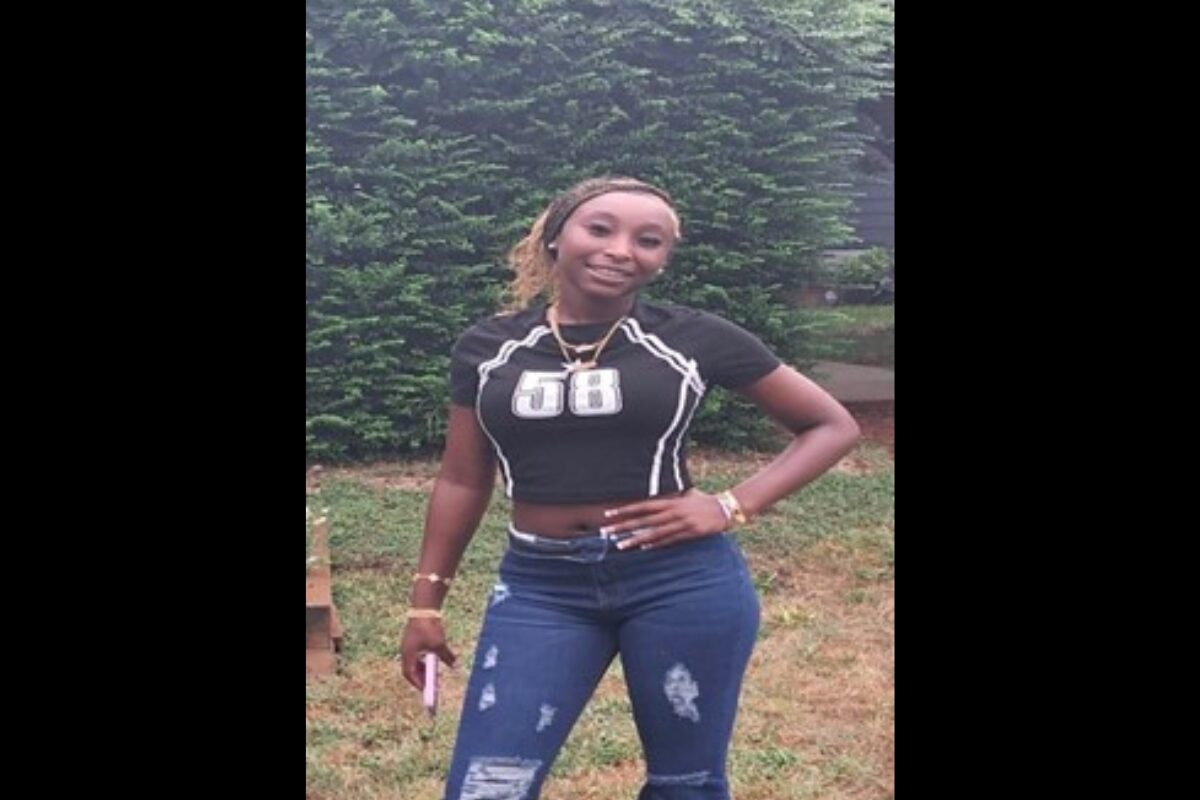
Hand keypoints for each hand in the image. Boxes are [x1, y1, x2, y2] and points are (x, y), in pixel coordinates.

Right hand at [399, 619, 456, 690]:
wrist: (424, 607)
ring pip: (414, 661)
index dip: (418, 683)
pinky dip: (425, 659)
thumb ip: (446, 656)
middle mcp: (406, 651)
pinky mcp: (414, 638)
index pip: (409, 674)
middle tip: (431, 687)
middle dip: (421, 678)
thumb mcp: (439, 644)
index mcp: (408, 654)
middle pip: (411, 669)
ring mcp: (409, 644)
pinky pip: (417, 653)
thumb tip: (454, 665)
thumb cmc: (429, 627)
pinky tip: (434, 660)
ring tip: (434, 675)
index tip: (427, 691)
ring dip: (423, 669)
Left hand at [599, 488, 728, 549]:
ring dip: (636, 539)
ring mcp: (681, 523)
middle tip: (606, 531)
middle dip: (624, 526)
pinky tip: (643, 548)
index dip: (625, 510)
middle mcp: (673, 512)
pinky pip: (670, 540)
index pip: (642, 506)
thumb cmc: (704, 501)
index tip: (609, 514)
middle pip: (643, 520)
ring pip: (654, 533)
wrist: (726, 507)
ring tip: (620, 545)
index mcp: (671, 502)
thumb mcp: (686, 495)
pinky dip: (656, 544)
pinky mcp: (690, 533)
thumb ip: (671, 498)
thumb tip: (657, 498)